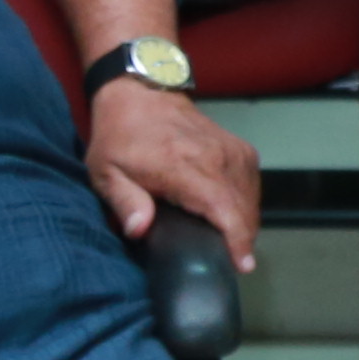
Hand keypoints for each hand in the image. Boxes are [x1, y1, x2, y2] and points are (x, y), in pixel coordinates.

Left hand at [84, 78, 261, 269]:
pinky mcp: (239, 147)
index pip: (224, 209)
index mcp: (184, 167)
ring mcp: (232, 150)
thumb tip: (140, 230)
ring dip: (245, 223)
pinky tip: (233, 216)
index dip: (237, 240)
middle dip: (242, 240)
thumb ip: (125, 202)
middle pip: (243, 209)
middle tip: (228, 262)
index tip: (242, 265)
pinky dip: (247, 203)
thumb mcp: (106, 172)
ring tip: (231, 244)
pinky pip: (252, 183)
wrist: (140, 93)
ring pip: (251, 197)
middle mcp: (216, 157)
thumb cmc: (119, 137)